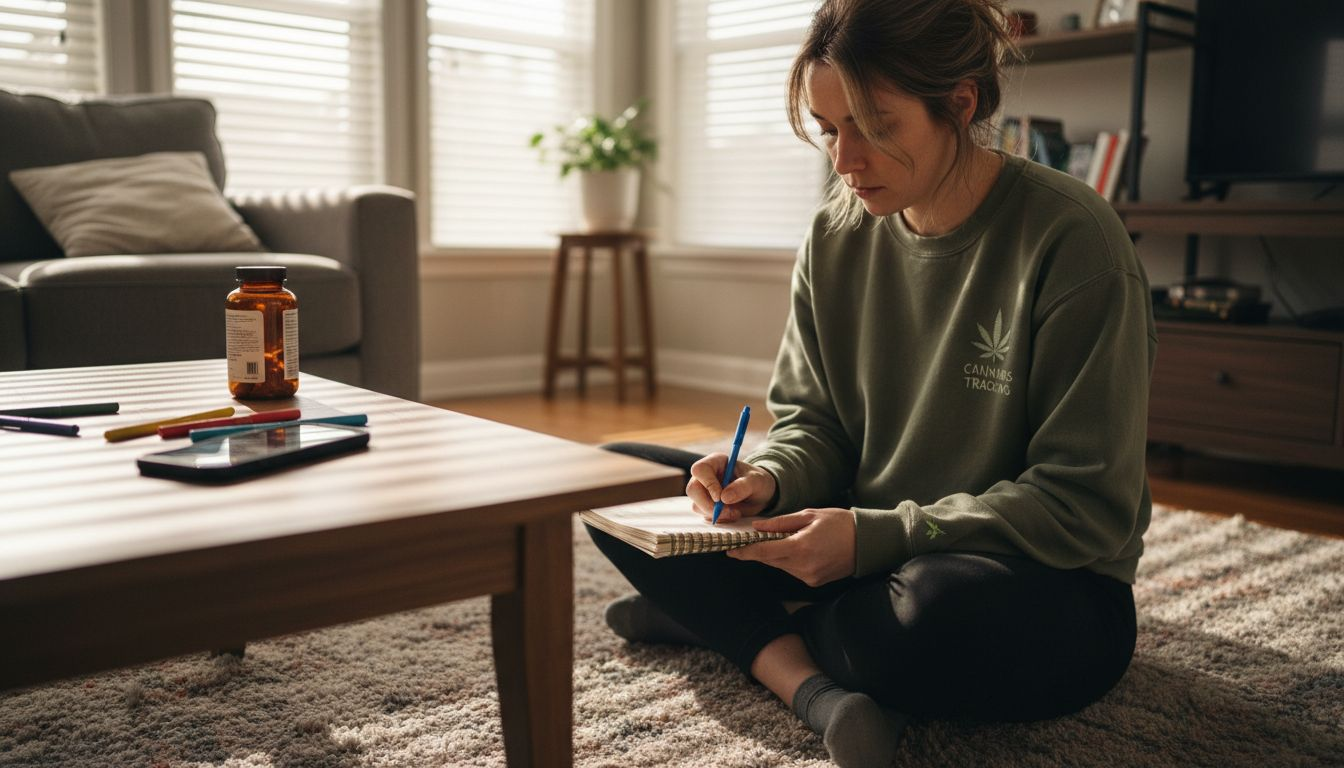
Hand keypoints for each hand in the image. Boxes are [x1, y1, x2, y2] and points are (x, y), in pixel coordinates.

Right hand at [687, 452, 776, 522]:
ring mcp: (704, 491)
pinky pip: (704, 515)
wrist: (760, 494)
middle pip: (693, 490)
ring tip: (736, 513)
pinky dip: (718, 518)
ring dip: (716, 514)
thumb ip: (742, 487)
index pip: (700, 470)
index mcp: (715, 462)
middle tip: (728, 512)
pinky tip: (732, 514)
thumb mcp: (756, 481)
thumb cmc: (758, 482)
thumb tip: (724, 498)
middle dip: (709, 505)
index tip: (720, 498)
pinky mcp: (706, 505)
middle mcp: (706, 475)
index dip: (707, 484)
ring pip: (697, 505)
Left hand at [726, 508, 854, 586]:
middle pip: (770, 560)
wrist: (868, 542)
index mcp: (800, 547)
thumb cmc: (840, 523)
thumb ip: (781, 523)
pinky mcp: (815, 582)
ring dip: (773, 555)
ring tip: (770, 542)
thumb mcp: (809, 515)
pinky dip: (787, 561)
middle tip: (742, 543)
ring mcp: (809, 577)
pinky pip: (792, 571)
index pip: (764, 552)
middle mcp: (803, 567)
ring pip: (780, 566)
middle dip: (756, 552)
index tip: (730, 550)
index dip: (745, 552)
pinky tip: (791, 549)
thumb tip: (757, 527)